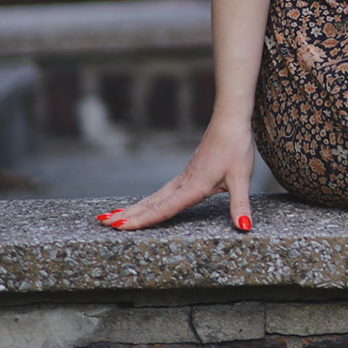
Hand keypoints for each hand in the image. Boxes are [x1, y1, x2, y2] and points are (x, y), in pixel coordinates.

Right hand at [97, 118, 255, 232]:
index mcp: (193, 187)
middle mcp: (183, 183)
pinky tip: (147, 204)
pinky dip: (149, 201)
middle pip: (151, 203)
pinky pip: (163, 191)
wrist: (230, 121)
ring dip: (135, 207)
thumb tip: (245, 227)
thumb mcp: (241, 179)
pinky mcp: (188, 173)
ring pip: (154, 196)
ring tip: (114, 216)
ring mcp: (184, 177)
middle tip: (102, 222)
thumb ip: (240, 204)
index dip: (141, 220)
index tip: (118, 227)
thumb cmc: (236, 148)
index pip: (163, 208)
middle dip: (128, 214)